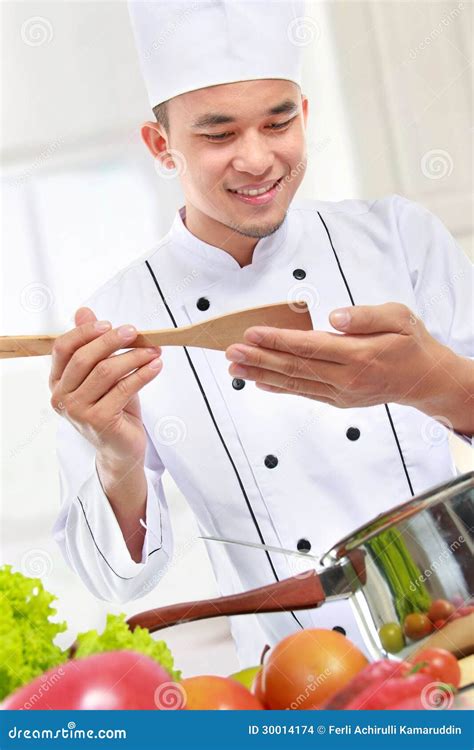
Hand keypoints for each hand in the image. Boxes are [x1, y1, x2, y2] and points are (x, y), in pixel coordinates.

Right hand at [49, 307, 162, 468]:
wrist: (121, 449)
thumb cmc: (113, 409)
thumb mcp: (102, 373)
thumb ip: (92, 344)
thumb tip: (83, 311)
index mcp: (57, 382)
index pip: (63, 348)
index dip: (85, 332)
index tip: (109, 324)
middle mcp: (62, 397)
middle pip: (85, 358)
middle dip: (112, 341)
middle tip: (135, 332)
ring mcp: (78, 411)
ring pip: (106, 371)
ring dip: (134, 356)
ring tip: (153, 350)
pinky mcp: (99, 420)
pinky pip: (124, 388)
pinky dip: (143, 373)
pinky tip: (156, 365)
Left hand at [226, 303, 457, 411]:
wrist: (424, 380)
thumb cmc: (410, 343)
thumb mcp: (398, 317)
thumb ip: (365, 316)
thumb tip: (333, 318)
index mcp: (359, 355)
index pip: (309, 346)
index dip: (278, 340)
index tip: (252, 332)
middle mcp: (346, 378)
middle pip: (295, 367)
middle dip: (259, 358)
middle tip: (231, 351)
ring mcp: (341, 393)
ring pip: (294, 383)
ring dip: (261, 374)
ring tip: (234, 367)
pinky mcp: (338, 400)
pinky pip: (303, 393)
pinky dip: (279, 388)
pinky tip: (258, 381)